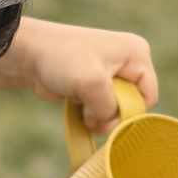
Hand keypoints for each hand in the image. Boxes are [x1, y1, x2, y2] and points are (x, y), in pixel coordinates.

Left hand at [20, 18, 157, 134]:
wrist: (30, 55)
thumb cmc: (62, 60)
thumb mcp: (92, 83)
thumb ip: (109, 108)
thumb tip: (107, 123)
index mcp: (136, 54)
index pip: (148, 96)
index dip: (129, 111)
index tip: (105, 112)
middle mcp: (129, 62)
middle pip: (132, 105)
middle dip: (111, 115)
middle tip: (90, 113)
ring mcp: (112, 73)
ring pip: (116, 111)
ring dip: (98, 116)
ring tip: (81, 107)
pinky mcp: (96, 84)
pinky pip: (102, 109)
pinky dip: (91, 114)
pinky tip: (77, 107)